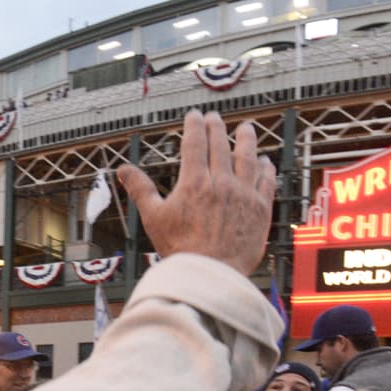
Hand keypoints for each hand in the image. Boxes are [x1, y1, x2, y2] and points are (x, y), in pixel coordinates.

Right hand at [117, 110, 275, 275]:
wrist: (210, 275)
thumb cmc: (181, 251)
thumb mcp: (154, 219)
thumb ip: (141, 190)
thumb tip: (123, 170)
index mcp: (195, 182)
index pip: (195, 143)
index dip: (195, 126)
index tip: (194, 116)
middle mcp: (222, 183)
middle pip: (221, 145)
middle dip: (217, 127)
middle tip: (215, 118)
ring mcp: (244, 195)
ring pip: (248, 157)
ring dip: (246, 139)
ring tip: (245, 128)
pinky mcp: (260, 210)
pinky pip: (266, 181)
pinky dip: (266, 169)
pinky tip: (265, 162)